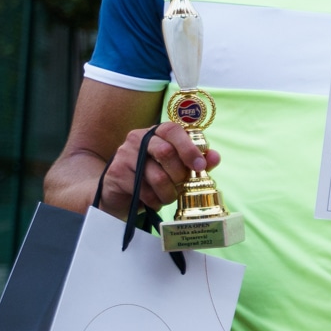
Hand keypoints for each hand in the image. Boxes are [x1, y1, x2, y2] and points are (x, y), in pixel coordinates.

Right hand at [95, 121, 215, 216]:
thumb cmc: (154, 176)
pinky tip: (154, 200)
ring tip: (168, 196)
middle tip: (181, 185)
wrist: (121, 193)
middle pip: (166, 152)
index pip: (173, 130)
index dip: (189, 148)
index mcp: (156, 132)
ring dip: (169, 193)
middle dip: (179, 174)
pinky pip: (144, 191)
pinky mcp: (116, 174)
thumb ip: (197, 161)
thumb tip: (215, 157)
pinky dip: (155, 200)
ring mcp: (124, 155)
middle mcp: (138, 138)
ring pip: (157, 176)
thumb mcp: (178, 167)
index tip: (200, 166)